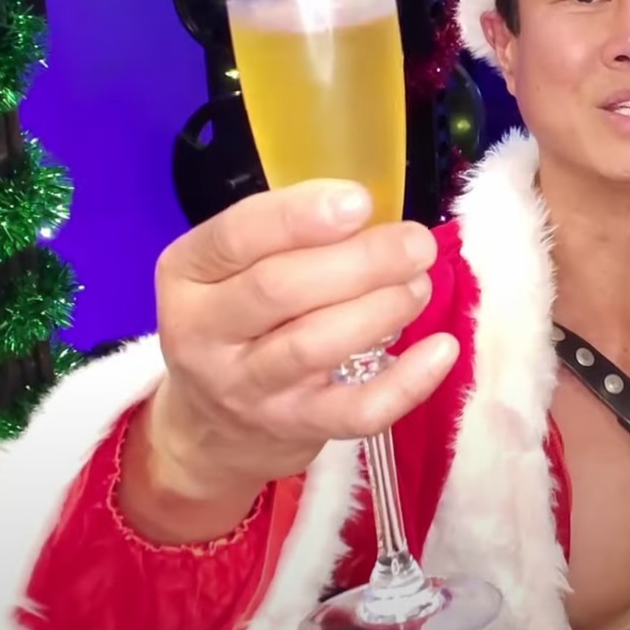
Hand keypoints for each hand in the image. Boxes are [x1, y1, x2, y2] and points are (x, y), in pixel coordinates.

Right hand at [135, 181, 460, 532]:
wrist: (211, 427)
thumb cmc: (240, 323)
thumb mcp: (234, 272)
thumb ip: (288, 238)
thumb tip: (375, 212)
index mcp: (187, 273)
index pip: (236, 236)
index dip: (300, 216)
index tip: (360, 202)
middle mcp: (204, 332)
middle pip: (280, 289)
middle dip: (360, 261)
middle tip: (415, 244)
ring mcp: (247, 387)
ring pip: (314, 346)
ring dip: (380, 309)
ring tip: (419, 286)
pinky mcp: (292, 428)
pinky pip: (354, 411)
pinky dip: (405, 383)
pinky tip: (441, 350)